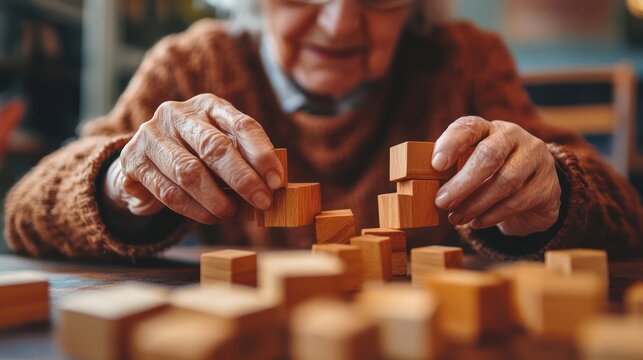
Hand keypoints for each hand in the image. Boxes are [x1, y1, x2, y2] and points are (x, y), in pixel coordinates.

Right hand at [102, 93, 284, 223]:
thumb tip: (273, 189)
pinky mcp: (133, 160)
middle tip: (262, 202)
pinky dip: (194, 209)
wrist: (145, 163)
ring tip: (231, 213)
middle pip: (215, 147)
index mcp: (208, 105)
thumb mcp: (221, 151)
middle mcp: (178, 113)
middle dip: (243, 179)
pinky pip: (168, 191)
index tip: (277, 182)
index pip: (241, 124)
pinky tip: (209, 217)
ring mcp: (152, 135)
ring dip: (216, 199)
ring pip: (189, 172)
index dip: (262, 154)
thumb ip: (244, 163)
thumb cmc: (194, 157)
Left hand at [432, 116, 560, 236]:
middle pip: (490, 155)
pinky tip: (476, 222)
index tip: (436, 165)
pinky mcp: (547, 185)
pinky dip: (492, 215)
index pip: (469, 127)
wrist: (535, 189)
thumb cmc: (492, 174)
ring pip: (505, 181)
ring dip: (475, 204)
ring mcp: (536, 159)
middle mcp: (514, 137)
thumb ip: (453, 169)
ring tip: (455, 218)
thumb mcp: (472, 164)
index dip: (451, 144)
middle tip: (441, 202)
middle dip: (462, 182)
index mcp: (488, 128)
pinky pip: (517, 201)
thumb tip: (426, 187)